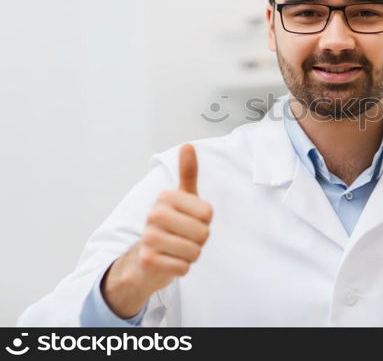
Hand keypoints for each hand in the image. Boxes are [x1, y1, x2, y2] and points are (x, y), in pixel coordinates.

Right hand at [102, 143, 212, 317]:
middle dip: (198, 240)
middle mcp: (154, 214)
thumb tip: (188, 145)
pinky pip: (184, 267)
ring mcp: (149, 238)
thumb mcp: (181, 198)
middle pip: (203, 233)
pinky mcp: (148, 260)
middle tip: (183, 237)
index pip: (207, 213)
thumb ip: (187, 173)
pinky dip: (182, 268)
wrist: (144, 259)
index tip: (189, 220)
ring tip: (176, 249)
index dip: (204, 222)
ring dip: (190, 255)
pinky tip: (169, 261)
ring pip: (195, 252)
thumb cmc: (170, 226)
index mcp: (165, 197)